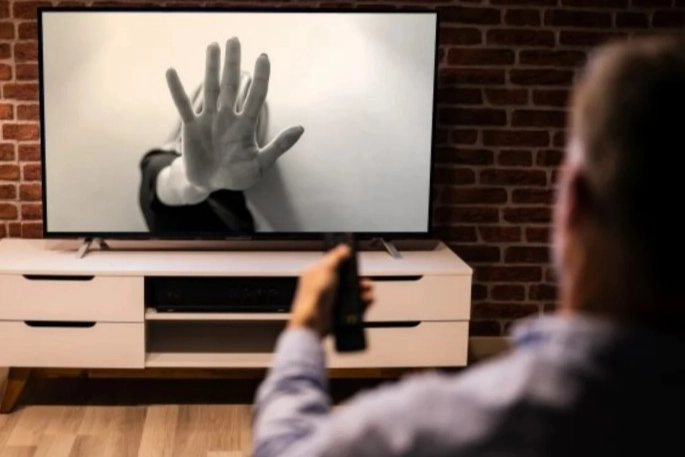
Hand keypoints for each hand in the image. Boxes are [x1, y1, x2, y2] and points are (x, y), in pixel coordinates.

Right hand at [165, 37, 303, 190]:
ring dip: (211, 67)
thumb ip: (279, 146)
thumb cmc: (238, 175)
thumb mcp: (260, 164)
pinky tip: (171, 71)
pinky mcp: (191, 127)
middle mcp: (228, 117)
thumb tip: (301, 128)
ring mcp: (209, 120)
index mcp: (246, 125)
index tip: (263, 57)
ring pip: (211, 88)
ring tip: (213, 46)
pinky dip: (177, 89)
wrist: (211, 185)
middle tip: (234, 39)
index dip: (260, 77)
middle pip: (232, 85)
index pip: (256, 96)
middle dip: (233, 63)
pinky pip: (183, 105)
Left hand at [288, 245, 374, 337]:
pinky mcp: (336, 313)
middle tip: (365, 280)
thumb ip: (336, 257)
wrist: (312, 324)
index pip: (331, 264)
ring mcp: (329, 300)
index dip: (344, 262)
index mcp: (315, 274)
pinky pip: (352, 306)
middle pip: (343, 279)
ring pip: (349, 293)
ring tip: (368, 290)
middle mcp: (321, 287)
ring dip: (361, 291)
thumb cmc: (314, 297)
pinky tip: (367, 300)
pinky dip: (361, 303)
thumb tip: (344, 248)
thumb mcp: (326, 270)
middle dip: (357, 279)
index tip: (355, 261)